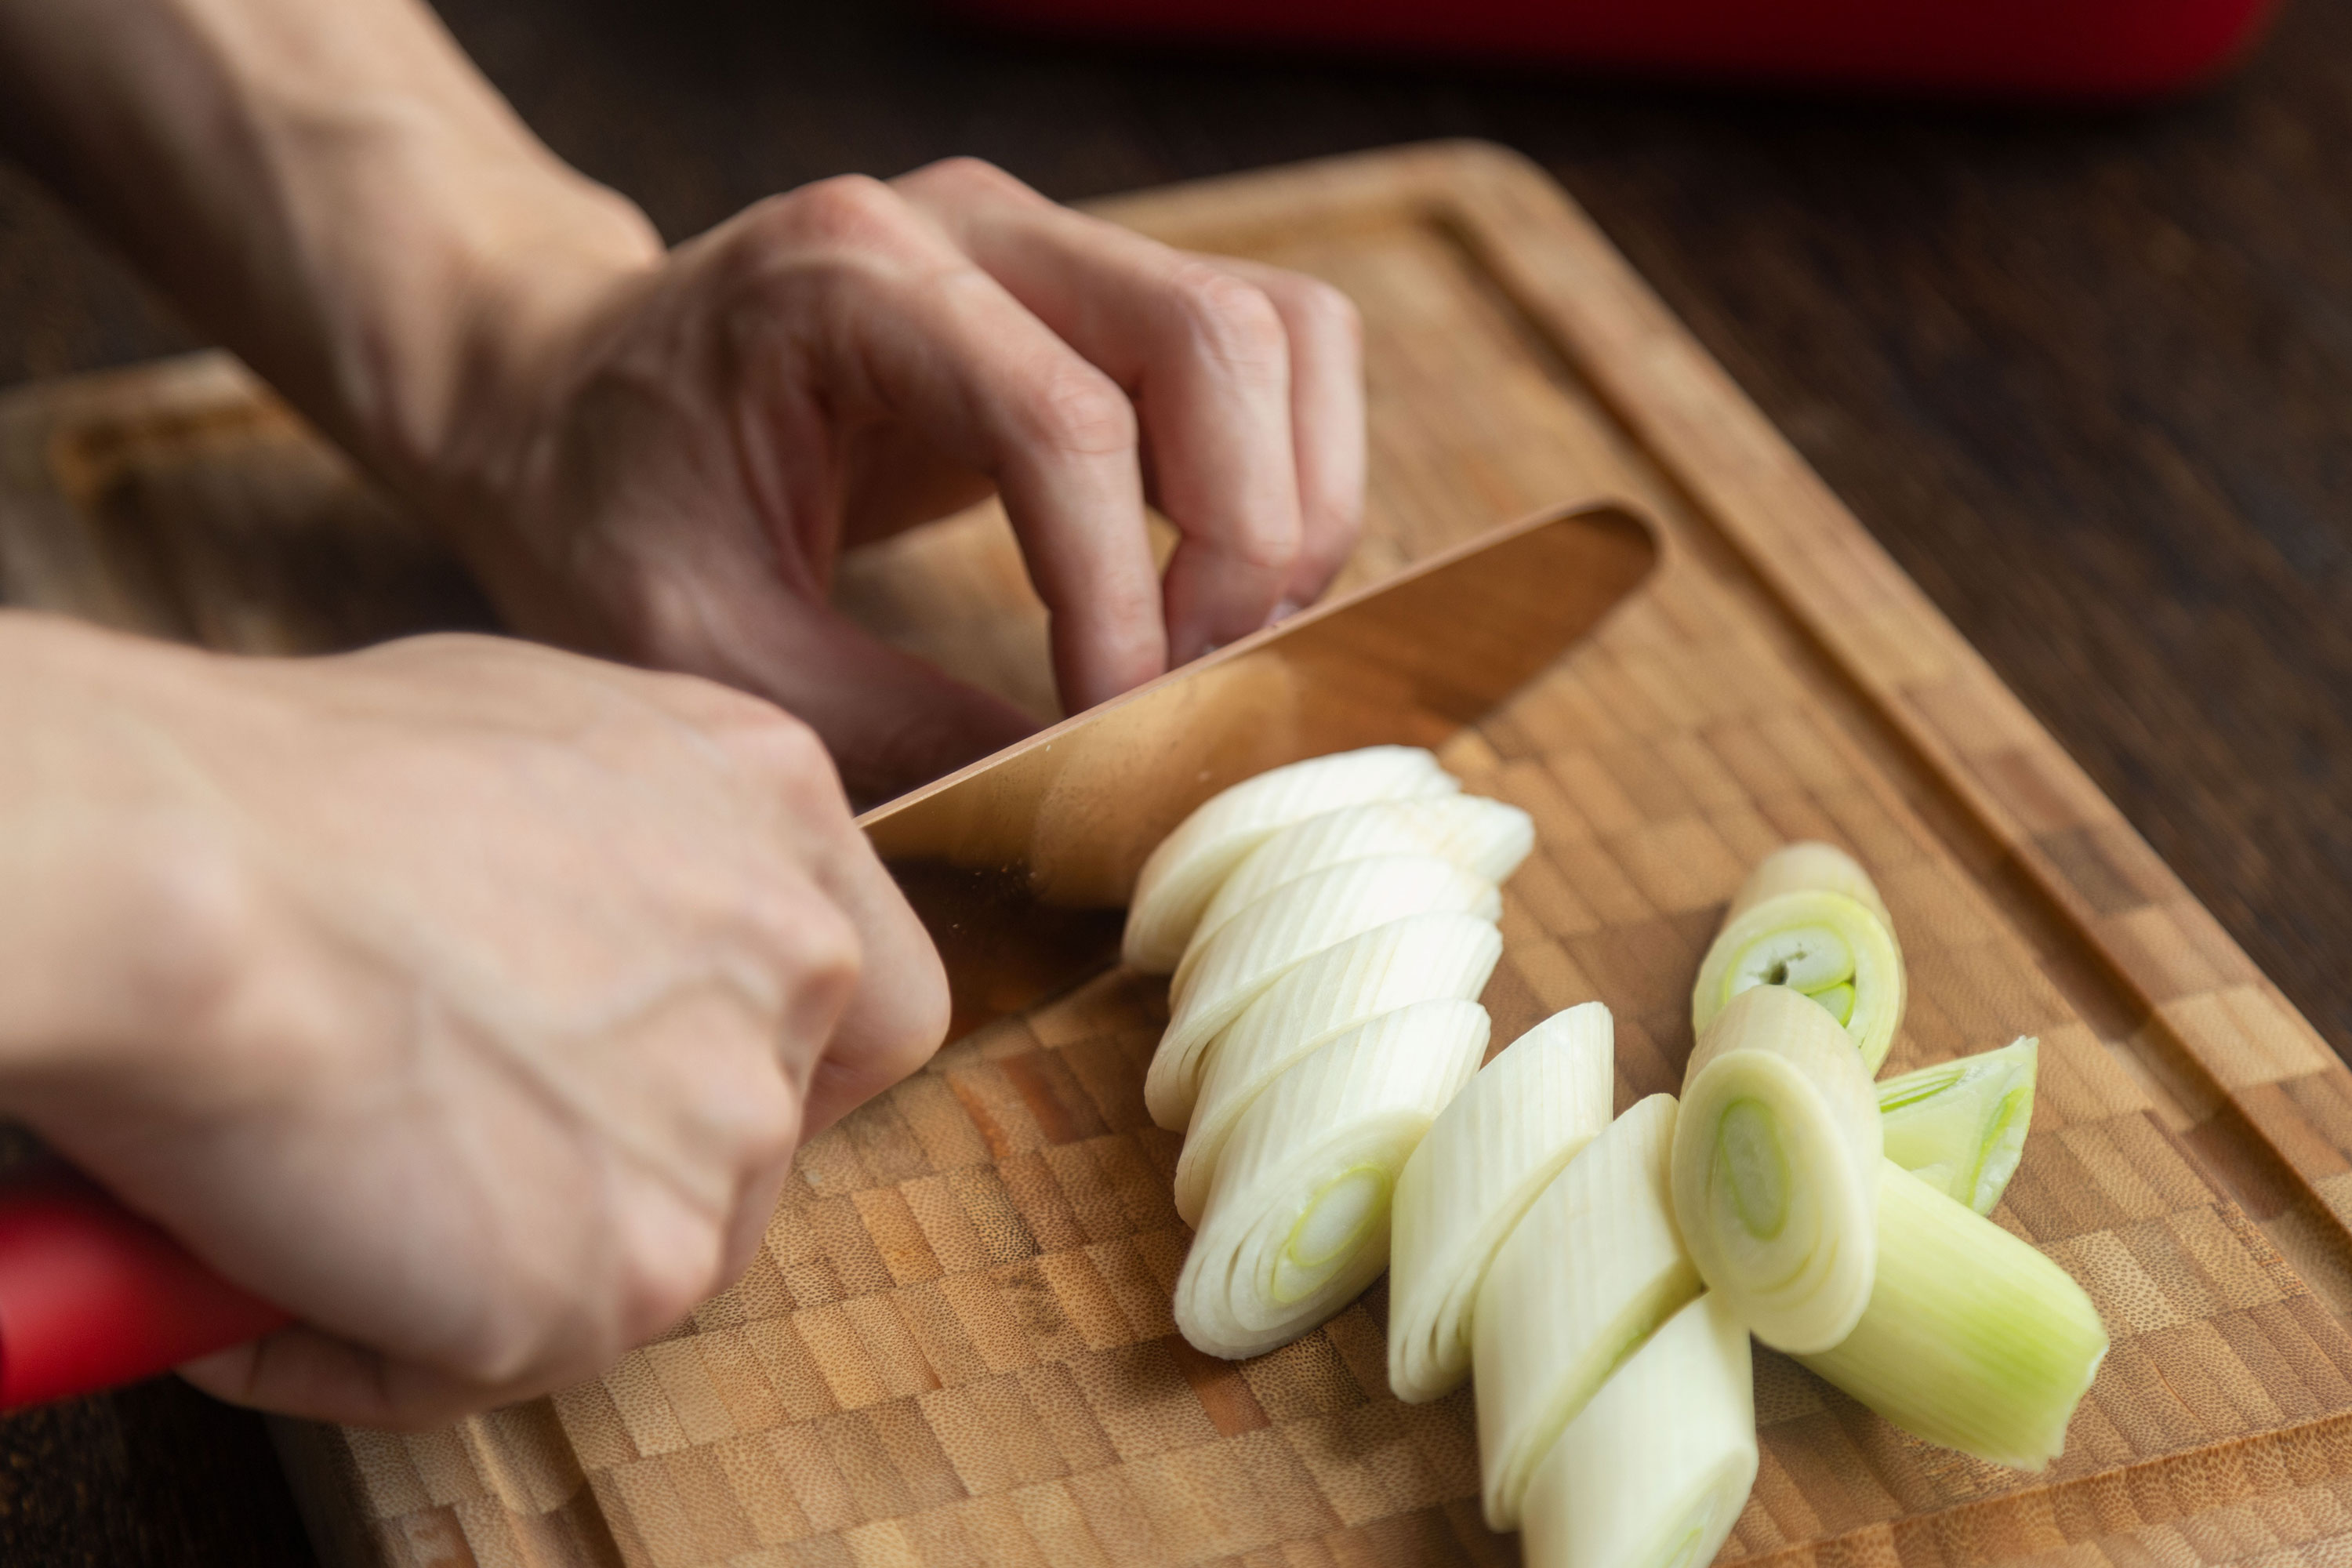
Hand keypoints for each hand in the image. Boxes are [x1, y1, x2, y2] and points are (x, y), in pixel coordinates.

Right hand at [0, 617, 945, 1425]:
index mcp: (779, 807)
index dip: (780, 1057)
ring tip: (335, 1185)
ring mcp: (729, 1127)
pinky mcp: (636, 1270)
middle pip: (758, 1134)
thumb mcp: (526, 730)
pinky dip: (380, 1340)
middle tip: (461, 1137)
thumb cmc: (292, 789)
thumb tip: (561, 933)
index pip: (874, 995)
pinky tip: (278, 1260)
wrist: (181, 878)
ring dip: (501, 1251)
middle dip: (620, 1155)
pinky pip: (504, 1354)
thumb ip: (619, 837)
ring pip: (641, 1255)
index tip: (674, 1080)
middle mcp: (795, 962)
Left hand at [432, 158, 1364, 802]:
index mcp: (846, 281)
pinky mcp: (1083, 294)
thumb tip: (1076, 801)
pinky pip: (1262, 351)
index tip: (1114, 725)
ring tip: (1218, 639)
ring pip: (1278, 329)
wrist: (557, 399)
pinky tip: (1205, 586)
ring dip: (1293, 498)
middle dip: (1247, 541)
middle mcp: (967, 224)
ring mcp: (1040, 244)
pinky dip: (1282, 471)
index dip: (1123, 595)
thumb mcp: (703, 648)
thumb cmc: (601, 507)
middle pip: (1218, 337)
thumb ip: (890, 725)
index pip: (1067, 420)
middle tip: (1189, 688)